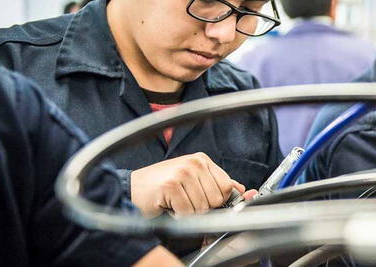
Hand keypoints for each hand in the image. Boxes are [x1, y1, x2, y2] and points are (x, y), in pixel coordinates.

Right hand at [130, 153, 245, 217]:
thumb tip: (242, 191)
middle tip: (186, 201)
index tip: (205, 201)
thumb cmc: (162, 186)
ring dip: (189, 212)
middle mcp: (194, 162)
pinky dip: (178, 215)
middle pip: (216, 198)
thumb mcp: (193, 181)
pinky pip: (187, 211)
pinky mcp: (171, 185)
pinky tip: (169, 205)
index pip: (227, 186)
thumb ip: (217, 184)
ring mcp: (182, 172)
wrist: (132, 189)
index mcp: (202, 160)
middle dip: (202, 207)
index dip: (218, 200)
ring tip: (177, 202)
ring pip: (203, 207)